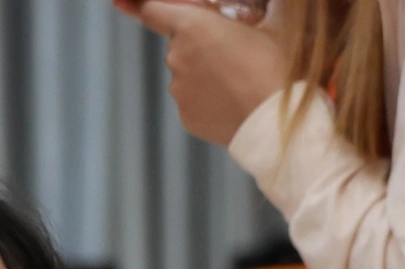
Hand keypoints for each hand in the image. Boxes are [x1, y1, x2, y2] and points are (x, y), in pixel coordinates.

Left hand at [120, 1, 286, 146]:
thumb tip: (256, 12)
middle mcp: (176, 56)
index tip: (129, 5)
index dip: (150, 8)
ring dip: (204, 75)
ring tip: (237, 83)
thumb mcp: (271, 26)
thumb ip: (251, 15)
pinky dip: (206, 101)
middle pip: (179, 44)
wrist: (275, 121)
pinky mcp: (185, 117)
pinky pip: (192, 102)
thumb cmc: (275, 69)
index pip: (153, 10)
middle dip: (198, 46)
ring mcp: (178, 89)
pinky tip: (232, 103)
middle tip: (231, 55)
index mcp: (192, 25)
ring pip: (186, 75)